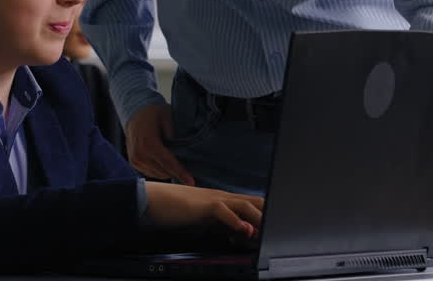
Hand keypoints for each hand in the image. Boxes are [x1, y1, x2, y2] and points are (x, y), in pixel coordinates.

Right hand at [126, 104, 194, 184]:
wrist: (135, 113)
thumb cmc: (154, 113)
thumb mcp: (168, 116)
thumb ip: (175, 133)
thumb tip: (183, 150)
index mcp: (148, 143)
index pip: (168, 163)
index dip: (181, 173)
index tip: (191, 182)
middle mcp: (139, 154)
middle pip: (164, 171)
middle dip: (177, 173)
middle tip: (189, 170)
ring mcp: (135, 160)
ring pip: (157, 174)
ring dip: (169, 172)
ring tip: (178, 165)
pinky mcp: (133, 163)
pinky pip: (151, 172)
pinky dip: (160, 170)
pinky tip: (166, 163)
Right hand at [146, 182, 264, 237]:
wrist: (152, 200)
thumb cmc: (174, 209)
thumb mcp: (204, 220)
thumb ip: (221, 225)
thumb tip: (238, 235)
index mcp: (223, 200)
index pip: (252, 204)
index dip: (265, 214)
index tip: (275, 228)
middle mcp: (222, 197)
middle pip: (254, 201)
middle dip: (268, 214)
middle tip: (279, 229)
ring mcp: (214, 200)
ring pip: (244, 205)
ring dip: (258, 218)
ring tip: (269, 230)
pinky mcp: (204, 206)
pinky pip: (224, 211)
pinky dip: (236, 221)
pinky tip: (245, 230)